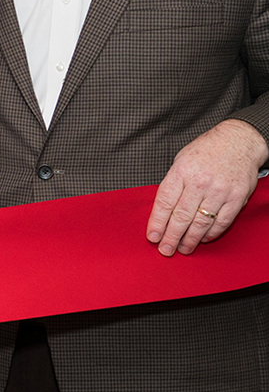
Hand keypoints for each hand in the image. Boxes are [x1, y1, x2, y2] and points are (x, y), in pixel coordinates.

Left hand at [146, 119, 268, 255]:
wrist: (238, 141)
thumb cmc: (205, 151)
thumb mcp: (181, 161)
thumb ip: (173, 184)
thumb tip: (162, 211)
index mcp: (181, 172)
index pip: (165, 203)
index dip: (157, 223)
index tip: (152, 237)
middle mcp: (200, 182)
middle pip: (181, 217)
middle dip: (171, 237)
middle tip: (166, 250)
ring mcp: (220, 191)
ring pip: (201, 222)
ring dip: (191, 239)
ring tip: (183, 249)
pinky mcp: (237, 197)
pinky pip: (222, 221)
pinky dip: (212, 233)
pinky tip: (204, 239)